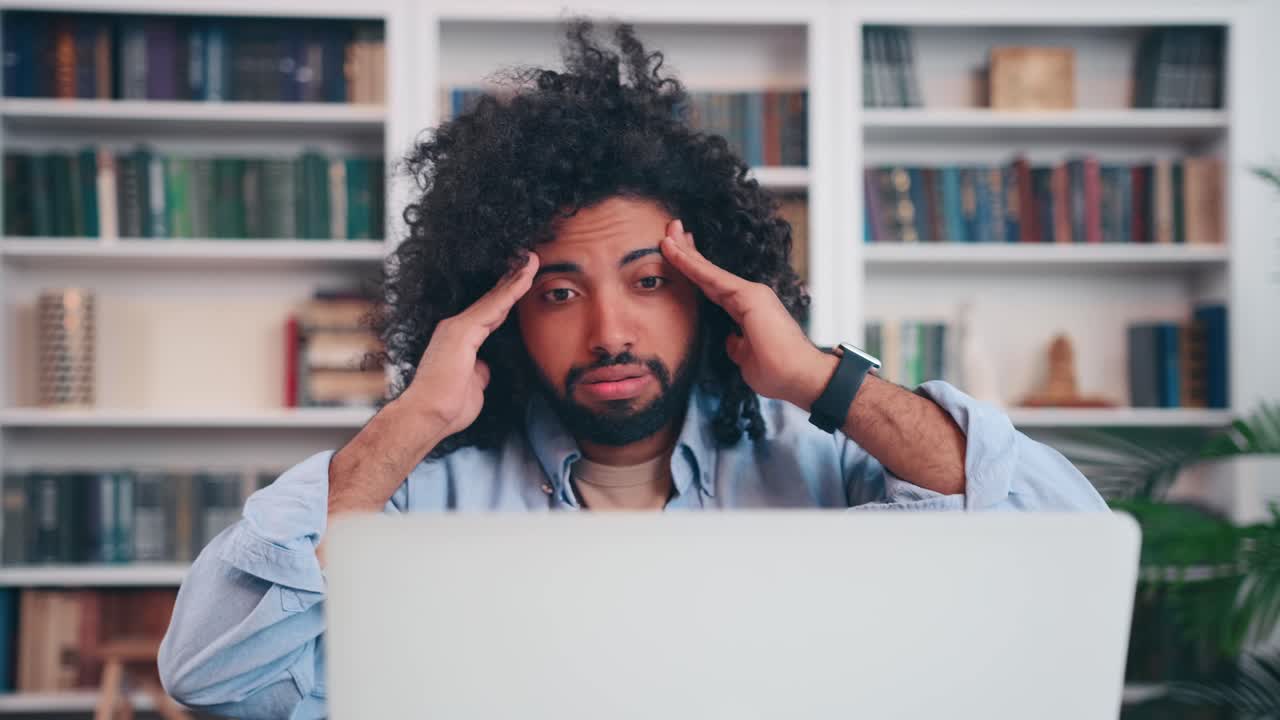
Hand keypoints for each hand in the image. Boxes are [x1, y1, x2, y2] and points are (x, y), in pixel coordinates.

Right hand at [400, 252, 539, 436]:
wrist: (428, 416)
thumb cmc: (448, 408)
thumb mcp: (473, 386)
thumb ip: (479, 371)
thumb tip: (485, 368)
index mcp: (460, 340)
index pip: (490, 314)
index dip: (507, 297)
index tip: (522, 282)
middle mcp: (456, 328)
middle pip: (492, 299)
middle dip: (512, 279)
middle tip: (529, 259)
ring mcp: (457, 327)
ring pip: (495, 298)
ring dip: (515, 278)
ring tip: (532, 260)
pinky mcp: (462, 331)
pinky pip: (494, 306)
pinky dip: (511, 289)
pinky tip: (526, 276)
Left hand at [660, 220, 835, 409]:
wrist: (800, 378)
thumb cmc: (779, 373)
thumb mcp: (747, 359)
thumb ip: (736, 345)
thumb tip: (730, 340)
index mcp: (747, 310)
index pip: (713, 287)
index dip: (695, 271)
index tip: (677, 255)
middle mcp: (750, 296)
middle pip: (709, 273)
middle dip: (689, 252)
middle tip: (670, 232)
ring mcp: (751, 293)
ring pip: (707, 271)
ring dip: (685, 253)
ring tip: (667, 235)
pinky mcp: (749, 296)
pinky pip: (711, 277)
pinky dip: (690, 263)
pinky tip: (674, 251)